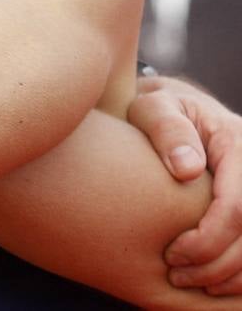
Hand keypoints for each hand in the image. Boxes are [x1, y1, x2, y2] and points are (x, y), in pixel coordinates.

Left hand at [129, 75, 241, 293]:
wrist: (178, 110)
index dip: (208, 239)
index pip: (236, 206)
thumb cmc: (160, 110)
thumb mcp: (154, 108)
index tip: (172, 254)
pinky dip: (239, 274)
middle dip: (215, 263)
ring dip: (228, 274)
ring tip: (187, 280)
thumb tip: (187, 169)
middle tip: (175, 274)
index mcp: (238, 143)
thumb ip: (168, 130)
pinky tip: (210, 281)